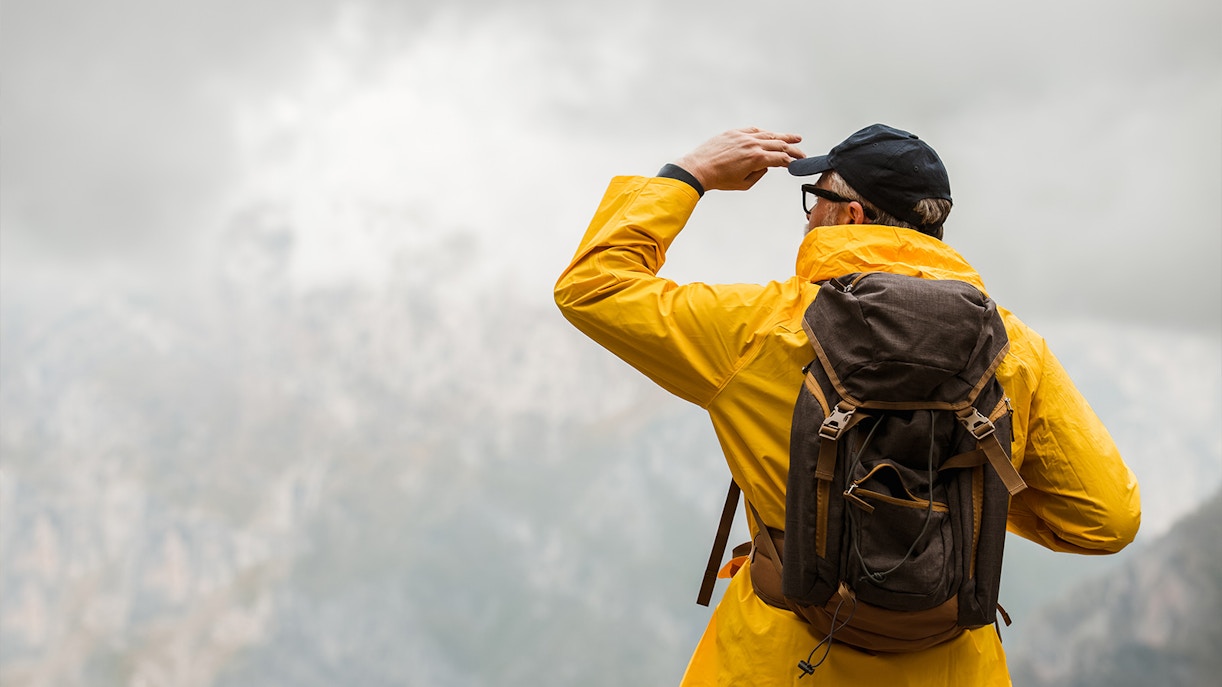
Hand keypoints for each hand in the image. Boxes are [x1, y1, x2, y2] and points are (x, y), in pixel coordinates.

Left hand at [675, 127, 804, 191]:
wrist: (699, 169)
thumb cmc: (718, 179)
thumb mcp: (744, 184)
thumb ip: (759, 175)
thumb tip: (766, 166)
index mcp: (757, 159)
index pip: (781, 159)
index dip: (792, 161)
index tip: (797, 163)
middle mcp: (753, 145)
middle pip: (780, 145)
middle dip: (793, 149)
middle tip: (801, 153)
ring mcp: (744, 137)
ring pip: (769, 134)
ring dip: (784, 137)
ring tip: (795, 138)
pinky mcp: (734, 133)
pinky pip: (754, 130)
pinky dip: (764, 132)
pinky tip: (770, 134)